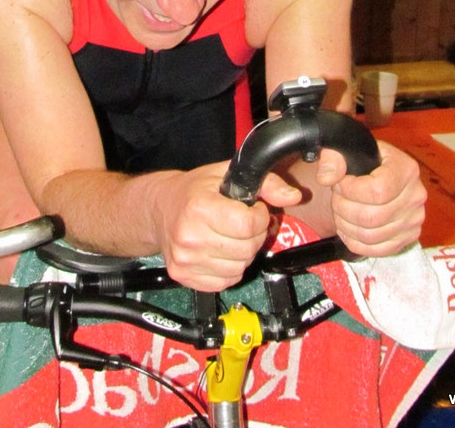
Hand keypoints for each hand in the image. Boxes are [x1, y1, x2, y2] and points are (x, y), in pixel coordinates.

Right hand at [152, 163, 301, 291]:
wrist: (160, 209)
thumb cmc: (195, 190)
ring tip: (232, 236)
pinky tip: (221, 251)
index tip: (254, 210)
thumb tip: (294, 196)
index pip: (248, 224)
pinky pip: (226, 281)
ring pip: (240, 267)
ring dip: (244, 253)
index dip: (260, 217)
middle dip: (255, 235)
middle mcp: (190, 236)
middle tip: (244, 223)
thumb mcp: (228, 174)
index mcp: (200, 207)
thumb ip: (266, 183)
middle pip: (247, 248)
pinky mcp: (184, 276)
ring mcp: (186, 259)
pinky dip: (230, 268)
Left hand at [316, 141, 425, 255]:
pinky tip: (347, 227)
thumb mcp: (350, 150)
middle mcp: (415, 196)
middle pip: (372, 217)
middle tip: (336, 198)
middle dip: (344, 209)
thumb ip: (334, 158)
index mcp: (406, 169)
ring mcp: (413, 220)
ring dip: (346, 226)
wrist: (381, 173)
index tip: (339, 184)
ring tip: (340, 211)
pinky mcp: (406, 238)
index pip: (377, 191)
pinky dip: (355, 242)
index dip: (350, 191)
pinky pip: (376, 250)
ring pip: (371, 236)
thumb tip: (326, 177)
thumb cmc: (366, 161)